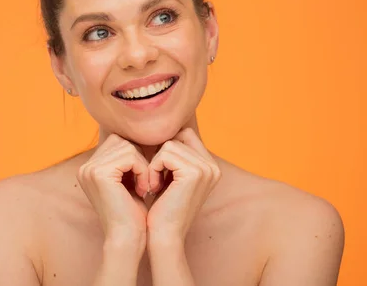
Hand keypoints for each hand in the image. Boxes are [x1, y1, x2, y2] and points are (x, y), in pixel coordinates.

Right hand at [77, 134, 150, 250]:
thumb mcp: (127, 180)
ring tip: (144, 186)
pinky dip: (142, 170)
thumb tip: (138, 135)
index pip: (116, 142)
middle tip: (144, 182)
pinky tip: (142, 189)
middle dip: (138, 158)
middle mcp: (85, 167)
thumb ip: (126, 159)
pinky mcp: (100, 173)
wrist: (128, 238)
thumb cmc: (132, 213)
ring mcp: (90, 169)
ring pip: (127, 147)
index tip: (142, 177)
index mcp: (89, 168)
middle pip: (120, 141)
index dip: (134, 155)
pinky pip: (130, 157)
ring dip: (142, 165)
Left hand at [146, 128, 221, 242]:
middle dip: (161, 153)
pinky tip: (154, 186)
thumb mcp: (172, 176)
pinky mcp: (194, 173)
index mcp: (211, 166)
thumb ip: (175, 155)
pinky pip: (165, 153)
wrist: (164, 235)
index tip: (158, 170)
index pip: (185, 134)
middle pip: (178, 136)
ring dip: (155, 163)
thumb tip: (162, 129)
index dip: (166, 147)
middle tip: (156, 178)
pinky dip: (153, 168)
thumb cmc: (162, 207)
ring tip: (155, 184)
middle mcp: (213, 166)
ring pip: (169, 144)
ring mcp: (206, 168)